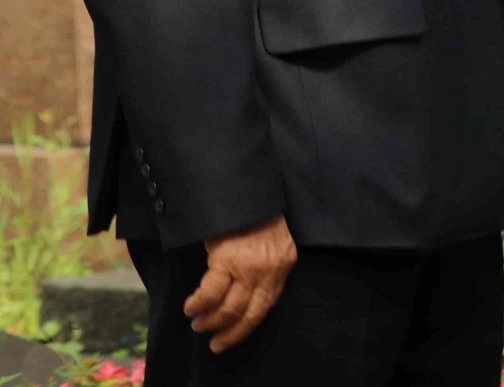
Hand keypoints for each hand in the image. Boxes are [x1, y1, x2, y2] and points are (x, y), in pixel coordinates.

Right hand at [185, 214, 295, 352]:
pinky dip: (198, 305)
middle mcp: (270, 269)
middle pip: (249, 313)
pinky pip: (210, 294)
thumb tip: (246, 296)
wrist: (246, 191)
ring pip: (229, 308)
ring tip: (198, 324)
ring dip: (210, 321)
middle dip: (229, 332)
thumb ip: (266, 268)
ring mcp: (249, 266)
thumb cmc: (256, 216)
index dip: (247, 327)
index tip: (230, 339)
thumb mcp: (272, 243)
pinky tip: (190, 307)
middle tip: (213, 341)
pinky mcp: (227, 260)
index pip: (267, 306)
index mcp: (284, 265)